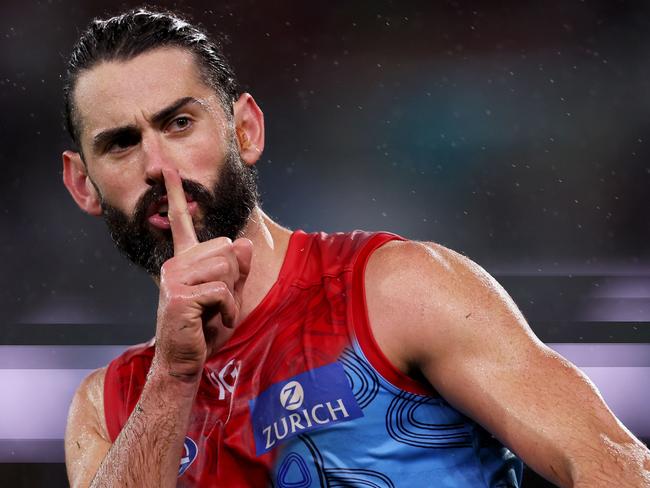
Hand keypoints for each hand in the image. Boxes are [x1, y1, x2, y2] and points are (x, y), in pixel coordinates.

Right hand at [152, 168, 251, 379]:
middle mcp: (175, 263)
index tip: (166, 169)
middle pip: (226, 249)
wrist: (184, 360)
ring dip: (232, 296)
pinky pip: (223, 291)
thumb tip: (244, 243)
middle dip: (234, 278)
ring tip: (217, 312)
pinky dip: (229, 310)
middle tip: (218, 302)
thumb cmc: (204, 327)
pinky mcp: (180, 295)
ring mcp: (175, 278)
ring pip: (226, 268)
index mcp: (184, 260)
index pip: (180, 221)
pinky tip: (217, 320)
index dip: (176, 194)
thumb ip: (237, 269)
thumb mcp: (228, 294)